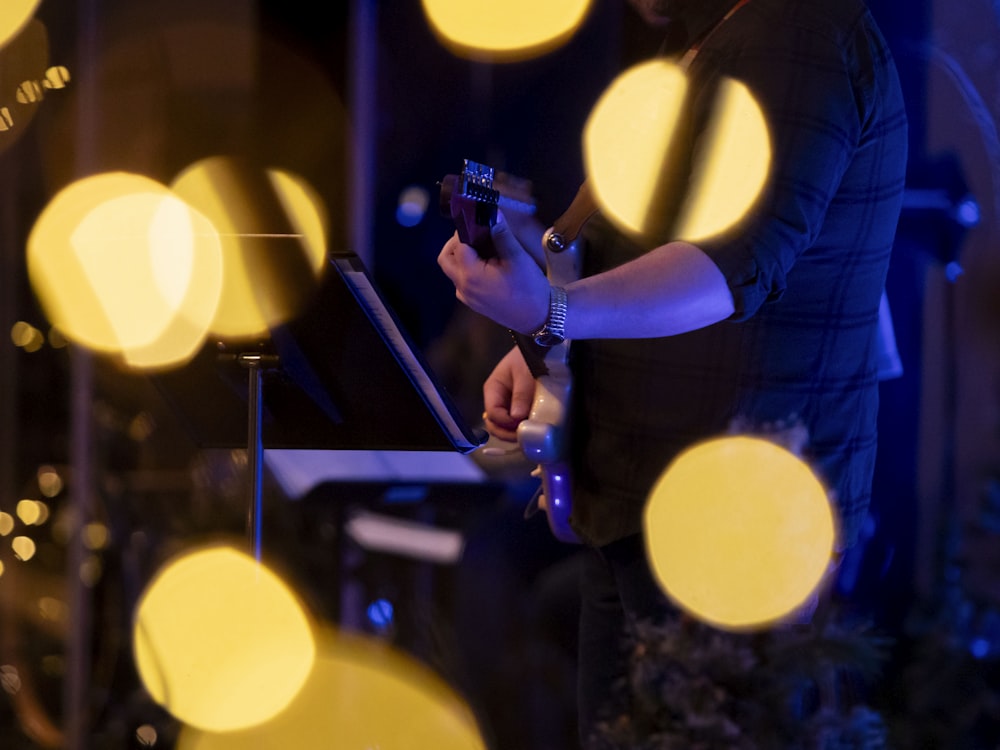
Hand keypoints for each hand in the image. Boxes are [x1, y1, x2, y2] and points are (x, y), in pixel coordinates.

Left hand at [437, 211, 550, 333]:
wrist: (539, 318)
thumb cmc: (529, 288)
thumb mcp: (517, 257)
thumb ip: (502, 234)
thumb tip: (493, 212)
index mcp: (470, 275)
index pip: (457, 245)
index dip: (466, 230)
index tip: (480, 223)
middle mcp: (462, 288)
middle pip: (447, 258)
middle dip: (458, 243)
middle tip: (478, 234)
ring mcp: (466, 297)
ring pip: (454, 269)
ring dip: (464, 255)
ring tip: (488, 249)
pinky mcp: (473, 302)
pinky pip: (463, 280)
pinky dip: (470, 268)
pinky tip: (490, 264)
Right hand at [482, 346, 535, 441]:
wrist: (540, 347)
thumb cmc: (528, 356)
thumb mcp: (524, 373)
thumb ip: (521, 394)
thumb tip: (517, 417)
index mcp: (493, 389)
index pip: (492, 413)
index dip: (505, 422)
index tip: (521, 423)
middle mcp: (497, 400)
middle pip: (494, 424)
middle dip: (507, 432)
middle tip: (525, 434)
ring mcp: (508, 406)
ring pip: (505, 428)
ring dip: (515, 433)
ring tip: (530, 432)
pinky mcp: (519, 409)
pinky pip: (517, 424)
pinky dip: (523, 428)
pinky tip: (532, 428)